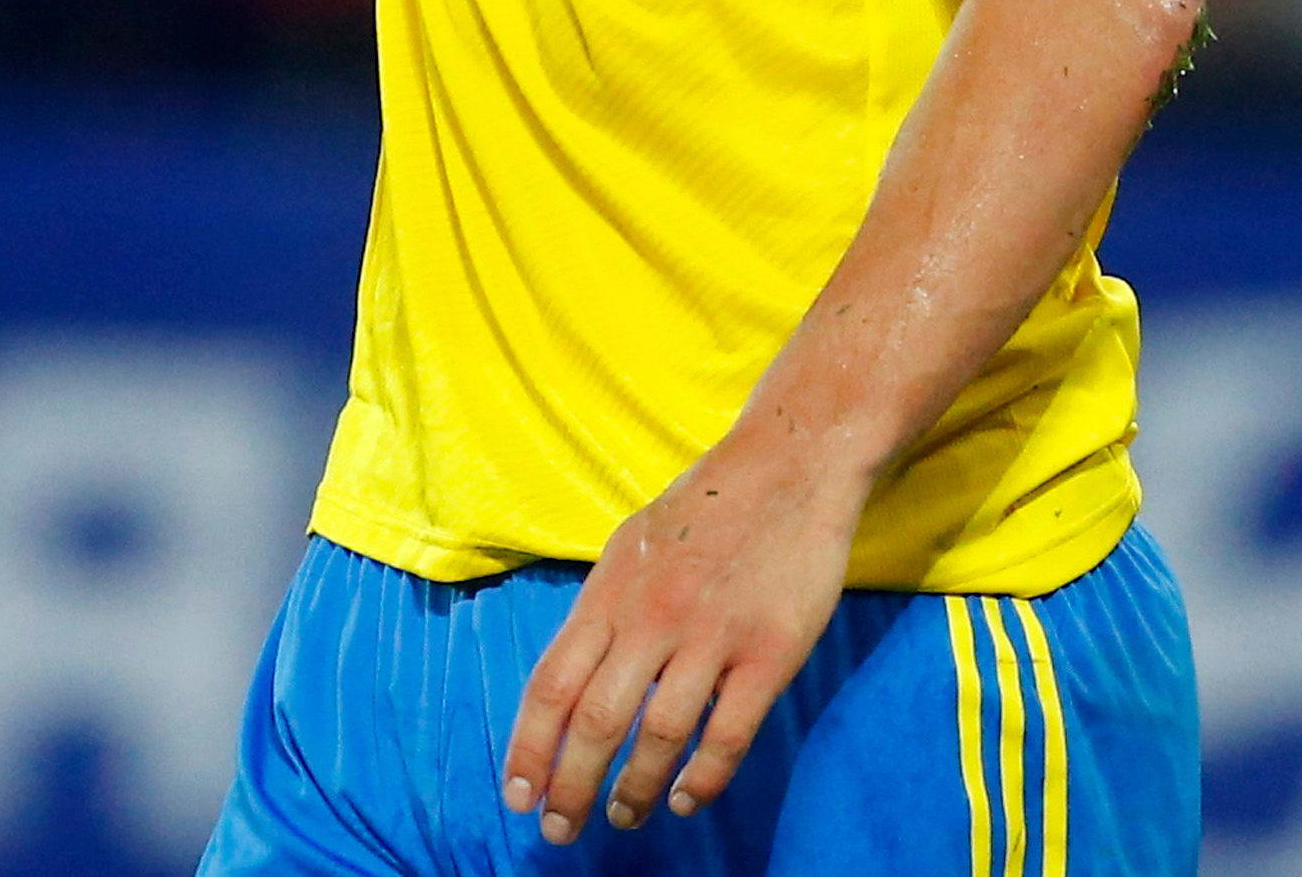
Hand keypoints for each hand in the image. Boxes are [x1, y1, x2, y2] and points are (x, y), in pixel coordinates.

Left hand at [502, 439, 859, 843]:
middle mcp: (650, 619)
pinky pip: (727, 733)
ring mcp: (710, 638)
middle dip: (570, 785)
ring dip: (634, 787)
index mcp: (607, 595)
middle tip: (560, 832)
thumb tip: (569, 672)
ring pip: (659, 735)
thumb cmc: (703, 511)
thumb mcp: (629, 547)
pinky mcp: (769, 654)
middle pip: (596, 720)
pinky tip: (684, 800)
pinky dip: (702, 778)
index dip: (529, 747)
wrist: (785, 469)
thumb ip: (601, 610)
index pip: (550, 685)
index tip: (516, 795)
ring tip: (623, 816)